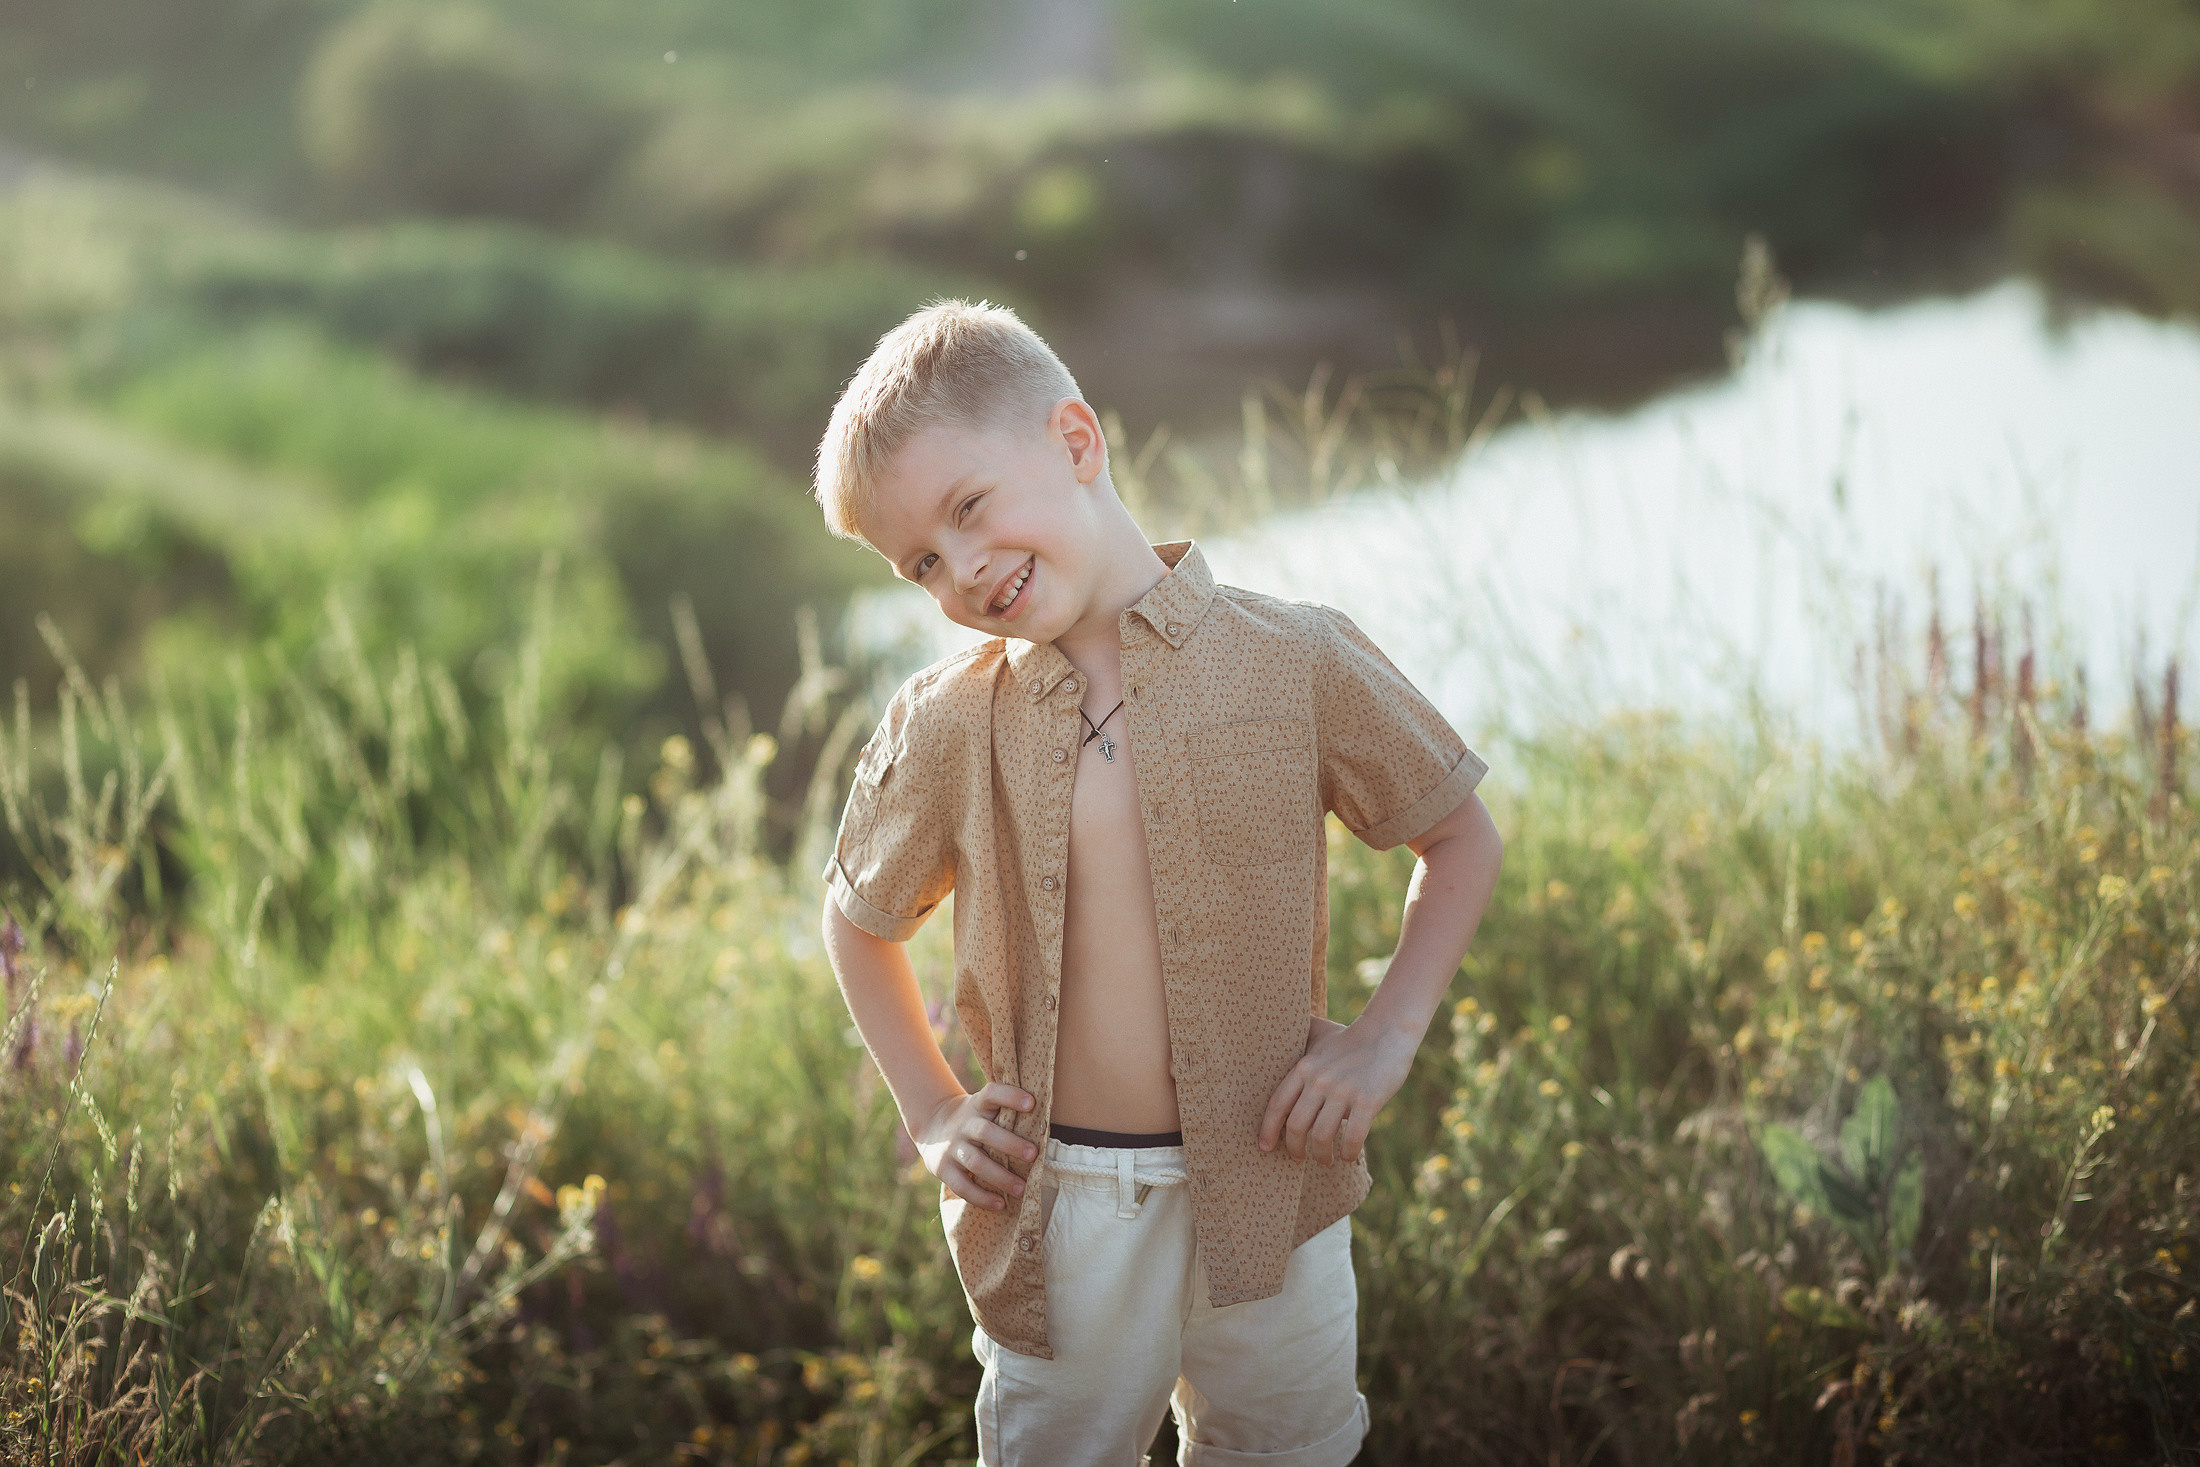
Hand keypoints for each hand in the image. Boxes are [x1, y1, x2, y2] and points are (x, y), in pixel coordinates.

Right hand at [914, 1082, 1037, 1210]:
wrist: (933, 1125)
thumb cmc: (974, 1118)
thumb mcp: (984, 1107)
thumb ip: (1006, 1112)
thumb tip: (1047, 1123)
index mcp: (977, 1105)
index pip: (991, 1094)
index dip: (1010, 1096)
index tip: (1031, 1103)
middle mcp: (963, 1124)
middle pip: (985, 1132)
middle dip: (1010, 1144)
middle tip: (1033, 1155)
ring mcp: (952, 1147)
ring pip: (976, 1162)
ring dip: (1000, 1177)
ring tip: (1022, 1188)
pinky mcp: (943, 1169)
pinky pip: (962, 1186)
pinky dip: (982, 1197)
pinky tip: (1001, 1204)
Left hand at [1258, 1014, 1419, 1164]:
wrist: (1387, 1032)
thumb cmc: (1350, 1038)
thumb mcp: (1319, 1035)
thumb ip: (1299, 1042)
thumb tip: (1275, 1032)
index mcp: (1304, 1068)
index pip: (1277, 1104)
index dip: (1268, 1129)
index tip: (1265, 1147)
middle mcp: (1319, 1081)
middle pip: (1296, 1126)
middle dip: (1295, 1148)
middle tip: (1299, 1158)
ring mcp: (1343, 1091)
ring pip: (1321, 1137)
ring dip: (1321, 1156)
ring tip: (1325, 1160)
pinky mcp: (1368, 1101)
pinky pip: (1353, 1137)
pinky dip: (1347, 1153)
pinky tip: (1347, 1155)